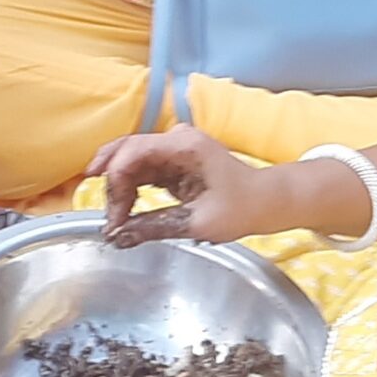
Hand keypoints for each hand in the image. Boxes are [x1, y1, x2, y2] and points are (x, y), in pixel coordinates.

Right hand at [89, 125, 270, 246]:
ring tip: (116, 218)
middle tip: (109, 218)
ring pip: (129, 160)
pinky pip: (141, 169)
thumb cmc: (242, 208)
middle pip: (127, 152)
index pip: (134, 151)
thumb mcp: (197, 222)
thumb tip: (118, 237)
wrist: (267, 201)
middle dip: (112, 184)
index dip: (115, 181)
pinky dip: (129, 188)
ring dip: (118, 188)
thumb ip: (154, 227)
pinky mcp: (172, 160)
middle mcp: (176, 139)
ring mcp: (173, 148)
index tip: (114, 215)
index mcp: (184, 145)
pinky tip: (125, 209)